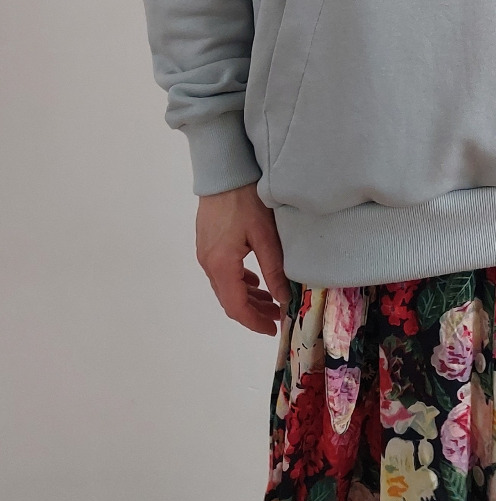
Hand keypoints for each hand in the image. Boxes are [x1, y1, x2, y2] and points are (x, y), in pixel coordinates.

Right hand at [195, 182, 291, 334]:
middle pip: (229, 299)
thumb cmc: (246, 199)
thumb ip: (274, 269)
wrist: (224, 171)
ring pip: (226, 286)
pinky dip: (240, 281)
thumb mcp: (265, 235)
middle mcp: (208, 263)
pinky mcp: (208, 243)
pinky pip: (223, 272)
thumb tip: (284, 298)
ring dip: (247, 297)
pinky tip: (255, 279)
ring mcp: (206, 253)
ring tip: (271, 300)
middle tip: (278, 316)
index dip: (254, 322)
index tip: (273, 329)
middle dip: (253, 312)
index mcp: (221, 264)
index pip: (236, 307)